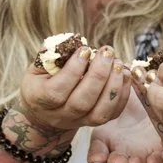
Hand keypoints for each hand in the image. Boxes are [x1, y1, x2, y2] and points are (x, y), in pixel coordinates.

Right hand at [15, 45, 130, 138]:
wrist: (45, 113)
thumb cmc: (42, 83)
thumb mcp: (38, 67)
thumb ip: (51, 55)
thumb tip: (71, 39)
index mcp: (40, 99)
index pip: (57, 90)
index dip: (73, 70)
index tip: (85, 49)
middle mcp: (60, 115)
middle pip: (82, 102)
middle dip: (98, 75)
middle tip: (107, 52)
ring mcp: (79, 122)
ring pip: (100, 112)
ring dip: (113, 85)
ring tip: (118, 62)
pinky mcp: (95, 123)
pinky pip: (113, 113)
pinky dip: (123, 93)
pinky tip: (124, 73)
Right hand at [87, 88, 162, 162]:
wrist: (156, 96)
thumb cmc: (132, 94)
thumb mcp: (119, 92)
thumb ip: (110, 93)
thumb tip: (104, 82)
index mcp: (106, 138)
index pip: (97, 155)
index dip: (96, 158)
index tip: (98, 159)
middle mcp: (122, 149)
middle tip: (118, 162)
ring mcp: (142, 152)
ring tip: (135, 162)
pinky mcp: (161, 150)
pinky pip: (159, 160)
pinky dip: (157, 161)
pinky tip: (154, 159)